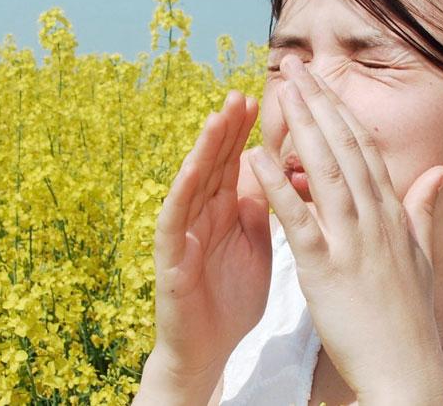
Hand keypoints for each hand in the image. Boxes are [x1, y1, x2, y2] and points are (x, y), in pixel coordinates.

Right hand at [145, 90, 269, 398]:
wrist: (209, 349)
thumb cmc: (231, 299)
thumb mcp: (255, 247)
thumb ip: (259, 212)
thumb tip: (272, 175)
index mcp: (225, 211)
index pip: (236, 162)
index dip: (247, 132)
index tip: (266, 98)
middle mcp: (201, 215)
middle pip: (214, 164)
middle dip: (227, 128)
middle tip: (241, 93)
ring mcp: (183, 233)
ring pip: (192, 182)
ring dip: (204, 150)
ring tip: (217, 118)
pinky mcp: (170, 258)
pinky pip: (174, 220)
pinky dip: (183, 192)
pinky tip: (192, 170)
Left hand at [246, 56, 442, 402]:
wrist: (406, 370)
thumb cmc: (407, 317)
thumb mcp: (419, 256)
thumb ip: (422, 209)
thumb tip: (439, 172)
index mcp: (392, 214)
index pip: (364, 149)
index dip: (340, 110)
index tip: (321, 81)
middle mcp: (375, 219)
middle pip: (345, 147)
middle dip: (319, 102)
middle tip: (295, 65)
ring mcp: (352, 242)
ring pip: (325, 171)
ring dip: (301, 127)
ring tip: (281, 90)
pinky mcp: (326, 269)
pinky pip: (298, 219)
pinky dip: (276, 186)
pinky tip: (254, 157)